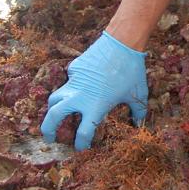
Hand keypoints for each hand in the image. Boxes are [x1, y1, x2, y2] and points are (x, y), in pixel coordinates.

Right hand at [40, 32, 147, 149]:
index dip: (81, 144)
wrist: (122, 42)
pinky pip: (70, 81)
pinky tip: (84, 84)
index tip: (81, 147)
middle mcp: (79, 96)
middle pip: (54, 116)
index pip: (83, 133)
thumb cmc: (131, 71)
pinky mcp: (74, 68)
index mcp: (95, 107)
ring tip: (56, 115)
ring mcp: (74, 81)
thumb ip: (138, 113)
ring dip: (53, 109)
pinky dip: (72, 87)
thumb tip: (139, 124)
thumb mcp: (138, 94)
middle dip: (49, 130)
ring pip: (55, 97)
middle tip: (50, 138)